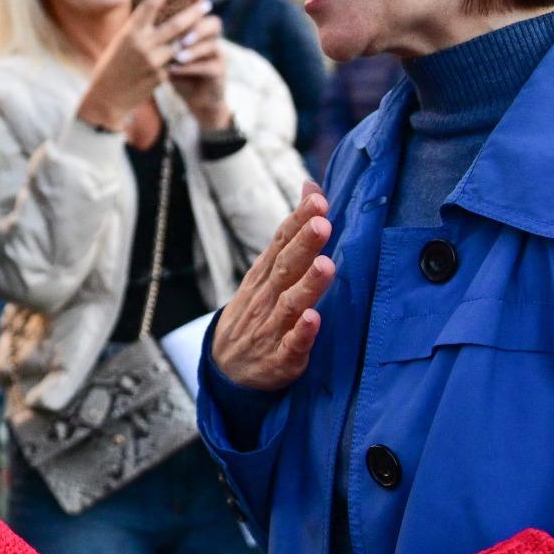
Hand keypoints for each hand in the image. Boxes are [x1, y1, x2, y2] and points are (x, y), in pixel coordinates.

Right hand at [74, 0, 212, 131]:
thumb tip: (158, 9)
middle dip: (194, 12)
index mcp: (130, 31)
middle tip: (207, 4)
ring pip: (182, 43)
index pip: (152, 3)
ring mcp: (152, 61)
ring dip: (195, 34)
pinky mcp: (160, 77)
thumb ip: (140, 28)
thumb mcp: (121, 41)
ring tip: (206, 27)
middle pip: (176, 24)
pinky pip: (177, 62)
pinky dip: (184, 56)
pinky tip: (192, 53)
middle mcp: (141, 44)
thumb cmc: (112, 65)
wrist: (107, 96)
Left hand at [165, 13, 232, 131]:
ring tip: (177, 56)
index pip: (200, 12)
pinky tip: (174, 70)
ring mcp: (218, 55)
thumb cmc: (177, 73)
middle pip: (213, 24)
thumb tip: (141, 24)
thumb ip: (161, 41)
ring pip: (212, 45)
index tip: (171, 10)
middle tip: (181, 38)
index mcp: (199, 31)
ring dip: (193, 50)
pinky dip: (190, 68)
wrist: (197, 100)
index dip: (191, 9)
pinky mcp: (219, 72)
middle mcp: (212, 40)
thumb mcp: (168, 55)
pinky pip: (209, 66)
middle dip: (196, 29)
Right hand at [210, 182, 333, 391]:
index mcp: (265, 275)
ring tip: (325, 266)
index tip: (317, 200)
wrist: (227, 367)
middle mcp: (267, 297)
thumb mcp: (267, 271)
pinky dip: (302, 334)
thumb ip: (292, 233)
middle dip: (304, 244)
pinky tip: (313, 320)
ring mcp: (272, 328)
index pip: (281, 242)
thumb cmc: (257, 310)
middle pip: (285, 267)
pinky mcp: (280, 359)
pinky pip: (291, 346)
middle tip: (322, 223)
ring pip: (290, 304)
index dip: (298, 221)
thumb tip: (312, 186)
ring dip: (307, 285)